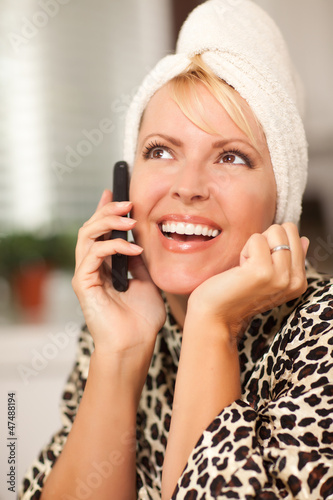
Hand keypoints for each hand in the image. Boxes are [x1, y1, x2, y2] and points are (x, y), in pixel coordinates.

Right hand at [72, 189, 165, 378]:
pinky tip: (133, 249)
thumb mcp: (147, 280)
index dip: (105, 210)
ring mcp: (86, 274)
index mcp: (105, 266)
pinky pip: (94, 254)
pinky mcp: (83, 283)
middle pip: (90, 228)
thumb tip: (139, 238)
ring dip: (109, 222)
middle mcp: (92, 267)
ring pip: (87, 235)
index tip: (116, 192)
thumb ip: (139, 260)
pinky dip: (113, 246)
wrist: (136, 344)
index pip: (101, 231)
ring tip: (130, 219)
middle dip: (108, 210)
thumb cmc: (142, 318)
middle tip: (127, 201)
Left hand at [188, 223, 308, 341]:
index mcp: (299, 281)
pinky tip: (240, 270)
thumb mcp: (270, 277)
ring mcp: (280, 277)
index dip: (273, 244)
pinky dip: (244, 250)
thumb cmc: (237, 293)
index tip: (261, 266)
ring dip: (254, 246)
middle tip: (253, 265)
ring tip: (246, 268)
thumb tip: (304, 240)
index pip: (296, 236)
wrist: (215, 315)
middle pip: (288, 229)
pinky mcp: (262, 272)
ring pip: (274, 231)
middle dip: (266, 240)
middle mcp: (295, 280)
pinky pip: (256, 239)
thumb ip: (289, 259)